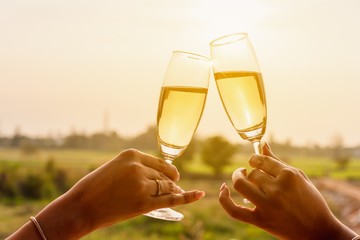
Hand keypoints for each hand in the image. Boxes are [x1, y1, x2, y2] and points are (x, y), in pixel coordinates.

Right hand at [8, 149, 203, 239]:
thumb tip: (159, 175)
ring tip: (176, 192)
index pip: (158, 162)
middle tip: (174, 186)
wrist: (80, 207)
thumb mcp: (115, 168)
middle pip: (164, 175)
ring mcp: (142, 186)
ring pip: (167, 187)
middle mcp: (138, 167)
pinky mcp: (143, 204)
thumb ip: (136, 168)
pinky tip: (200, 194)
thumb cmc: (94, 187)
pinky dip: (188, 197)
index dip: (168, 170)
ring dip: (173, 190)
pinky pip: (171, 199)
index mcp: (131, 154)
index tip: (173, 175)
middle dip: (170, 182)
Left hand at [219, 143, 356, 239]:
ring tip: (241, 177)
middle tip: (257, 178)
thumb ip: (277, 161)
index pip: (261, 160)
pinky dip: (224, 200)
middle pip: (252, 173)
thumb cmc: (311, 201)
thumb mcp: (299, 177)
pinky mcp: (261, 221)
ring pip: (241, 185)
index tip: (255, 163)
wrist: (319, 231)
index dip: (255, 160)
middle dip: (253, 173)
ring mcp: (268, 206)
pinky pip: (234, 210)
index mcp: (288, 175)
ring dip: (238, 179)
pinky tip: (223, 189)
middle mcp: (277, 189)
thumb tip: (262, 144)